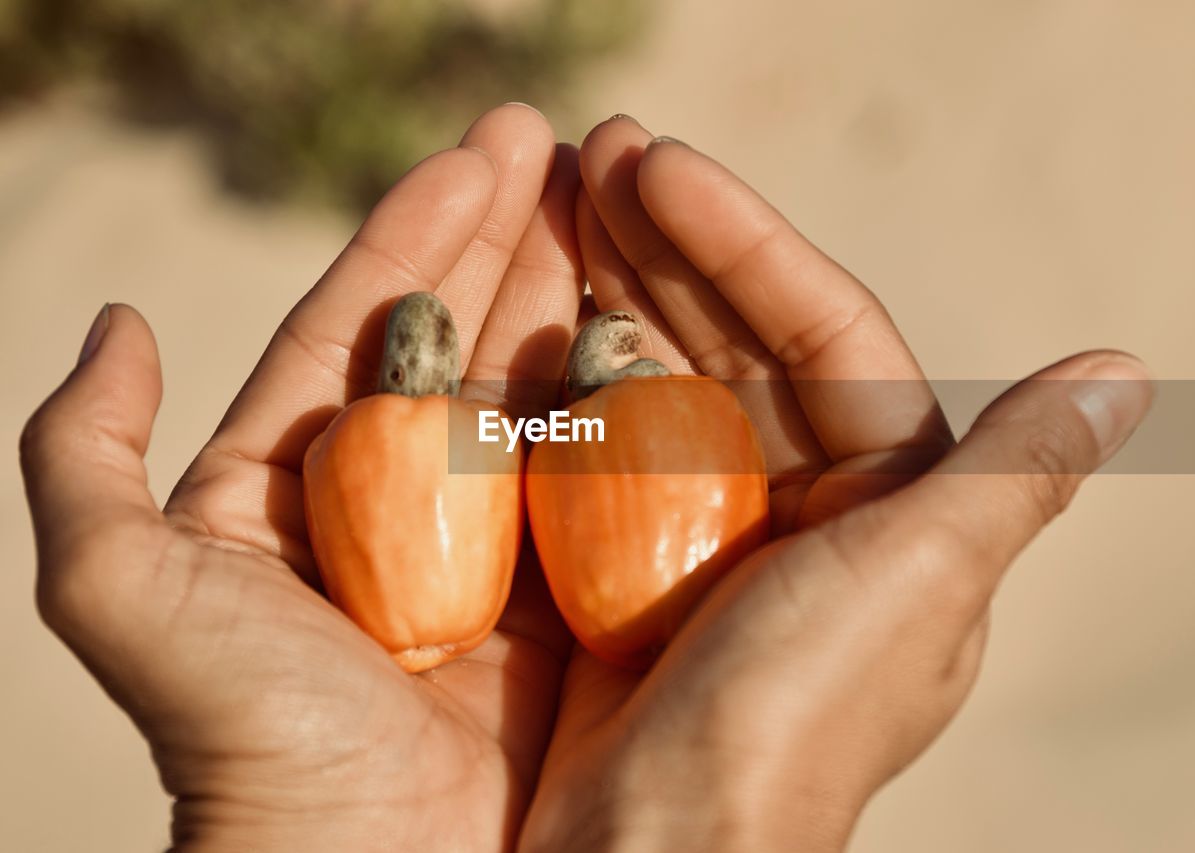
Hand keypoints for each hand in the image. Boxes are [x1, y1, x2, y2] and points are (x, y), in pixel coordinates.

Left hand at [20, 104, 582, 851]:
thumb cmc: (246, 741)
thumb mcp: (125, 591)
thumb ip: (82, 460)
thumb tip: (115, 325)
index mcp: (301, 480)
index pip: (367, 319)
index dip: (422, 225)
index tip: (489, 146)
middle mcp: (403, 502)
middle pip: (466, 334)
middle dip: (518, 234)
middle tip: (575, 147)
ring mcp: (498, 543)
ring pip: (545, 389)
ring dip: (586, 292)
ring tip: (630, 203)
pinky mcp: (578, 591)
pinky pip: (613, 475)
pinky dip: (639, 398)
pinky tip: (668, 327)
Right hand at [516, 117, 1152, 850]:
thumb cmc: (797, 720)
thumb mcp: (921, 581)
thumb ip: (1017, 472)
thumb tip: (1125, 366)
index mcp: (888, 503)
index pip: (823, 333)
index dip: (748, 240)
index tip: (662, 165)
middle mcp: (804, 508)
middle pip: (736, 339)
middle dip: (672, 243)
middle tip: (598, 148)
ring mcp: (707, 531)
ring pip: (668, 376)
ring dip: (619, 287)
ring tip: (560, 194)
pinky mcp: (622, 563)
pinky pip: (601, 443)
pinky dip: (570, 375)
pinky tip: (535, 306)